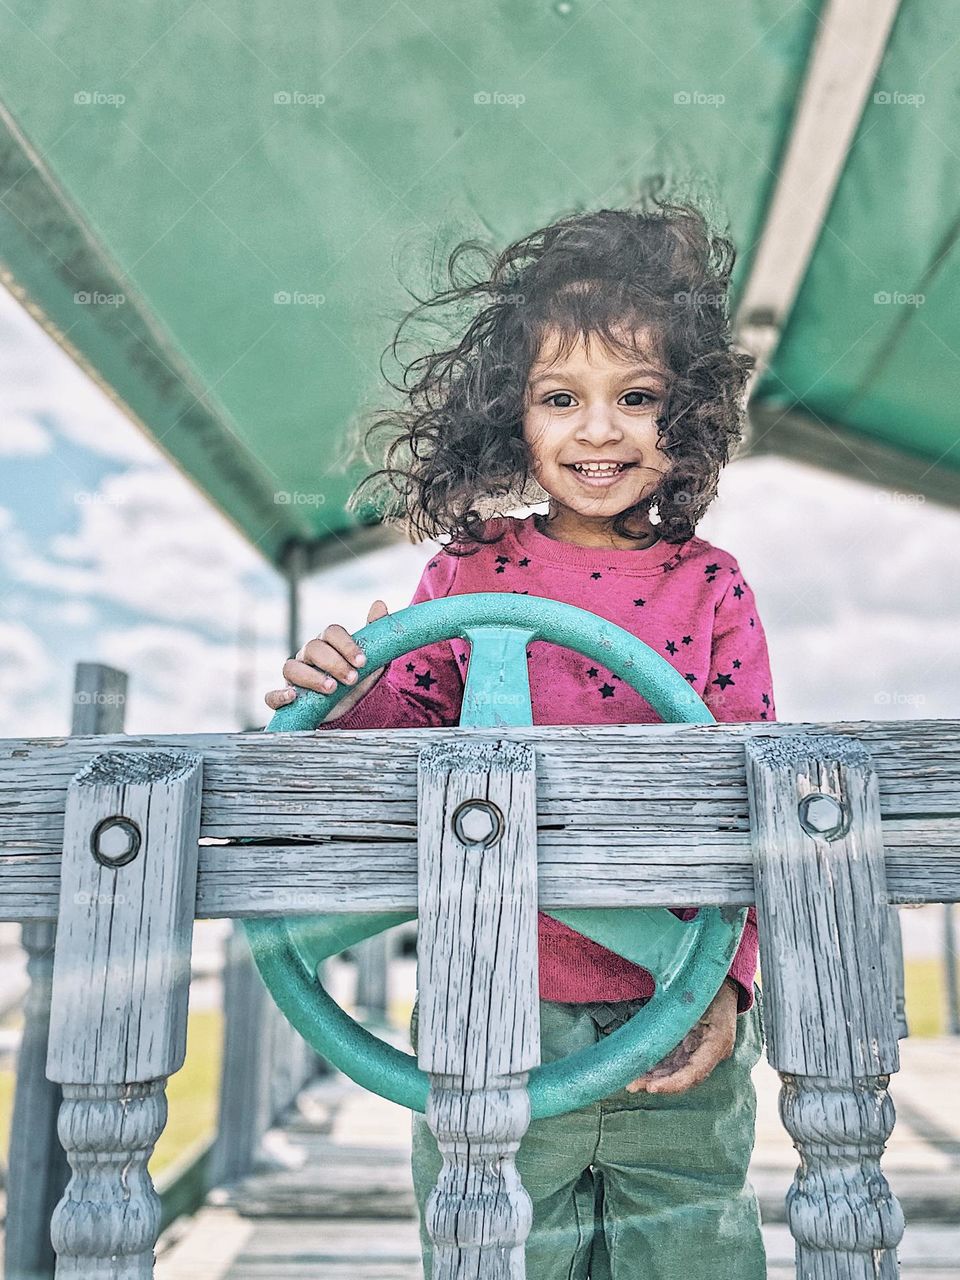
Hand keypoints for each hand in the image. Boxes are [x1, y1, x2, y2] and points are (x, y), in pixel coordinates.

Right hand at [264, 599, 389, 722]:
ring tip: (331, 688)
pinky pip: (271, 696)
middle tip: (352, 679)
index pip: (331, 633)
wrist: (348, 712)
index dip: (346, 645)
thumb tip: (379, 604)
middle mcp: (308, 656)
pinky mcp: (285, 700)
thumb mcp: (371, 660)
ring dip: (311, 677)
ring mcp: (294, 677)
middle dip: (334, 663)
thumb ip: (375, 632)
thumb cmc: (356, 681)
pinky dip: (279, 695)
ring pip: (291, 668)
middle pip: (313, 648)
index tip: (362, 662)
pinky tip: (293, 697)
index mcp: (328, 644)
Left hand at [624, 979, 737, 1095]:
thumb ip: (679, 1010)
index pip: (695, 1072)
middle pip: (684, 1076)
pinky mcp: (692, 1047)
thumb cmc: (711, 984)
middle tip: (633, 1085)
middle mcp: (712, 1052)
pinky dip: (658, 1069)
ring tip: (632, 1082)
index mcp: (718, 1041)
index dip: (673, 1083)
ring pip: (677, 1072)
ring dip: (655, 1079)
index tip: (653, 1087)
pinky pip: (674, 1063)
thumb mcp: (698, 994)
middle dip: (659, 1083)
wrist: (722, 980)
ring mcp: (702, 1051)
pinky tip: (640, 1071)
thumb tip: (652, 1020)